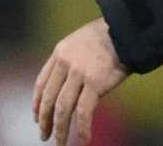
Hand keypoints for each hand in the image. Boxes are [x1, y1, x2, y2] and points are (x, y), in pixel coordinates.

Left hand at [34, 17, 128, 145]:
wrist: (126, 28)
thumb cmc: (110, 35)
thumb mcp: (81, 41)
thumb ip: (73, 60)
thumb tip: (71, 84)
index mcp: (60, 52)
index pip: (41, 82)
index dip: (37, 102)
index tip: (36, 117)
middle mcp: (65, 63)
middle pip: (49, 98)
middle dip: (45, 121)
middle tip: (44, 136)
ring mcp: (78, 73)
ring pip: (62, 109)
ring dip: (60, 130)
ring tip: (59, 144)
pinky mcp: (95, 83)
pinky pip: (83, 112)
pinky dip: (82, 129)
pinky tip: (83, 141)